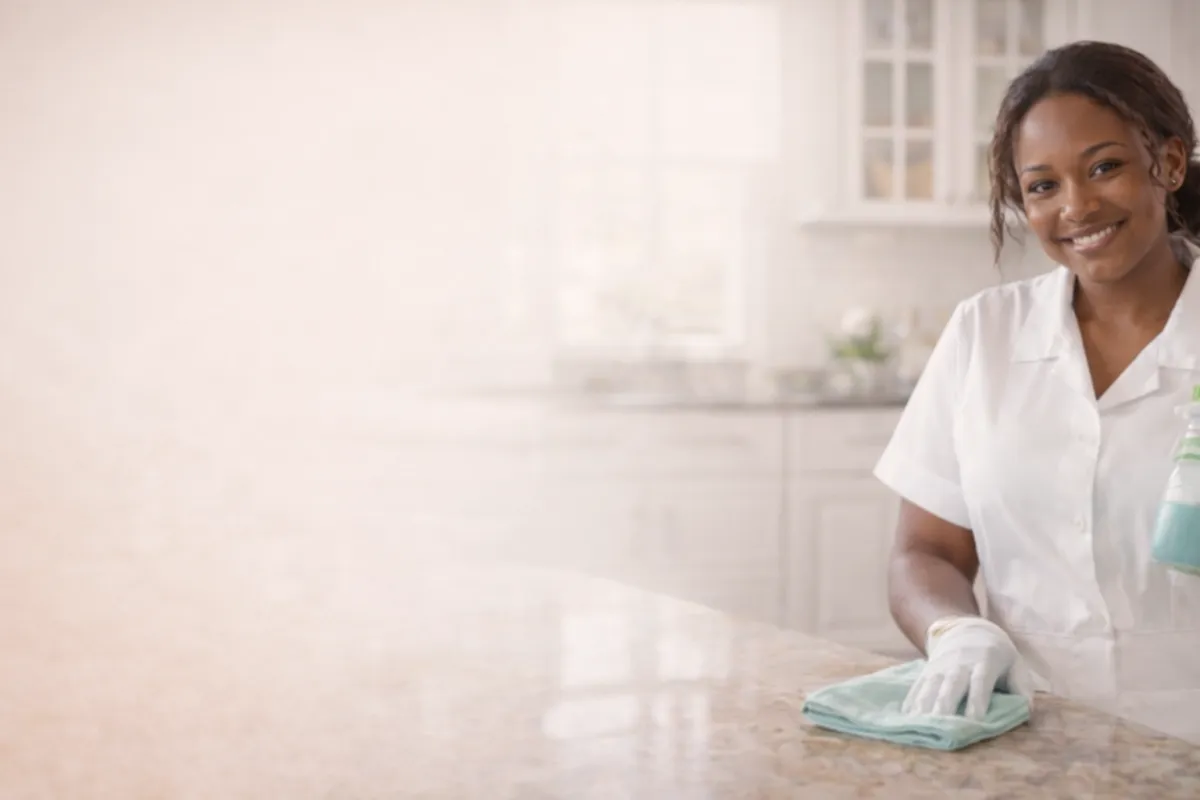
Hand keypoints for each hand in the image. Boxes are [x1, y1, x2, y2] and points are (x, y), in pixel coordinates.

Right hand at [901, 616, 1033, 719]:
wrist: (965, 629)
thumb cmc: (997, 655)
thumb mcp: (1015, 665)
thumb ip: (1022, 688)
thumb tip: (1026, 712)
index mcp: (984, 661)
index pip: (980, 682)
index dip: (978, 701)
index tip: (976, 721)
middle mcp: (958, 664)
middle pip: (950, 686)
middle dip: (946, 707)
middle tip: (942, 727)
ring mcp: (939, 667)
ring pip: (930, 687)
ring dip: (924, 707)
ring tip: (920, 725)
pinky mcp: (927, 671)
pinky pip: (917, 687)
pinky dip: (912, 702)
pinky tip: (907, 717)